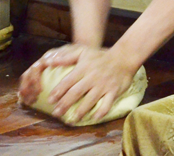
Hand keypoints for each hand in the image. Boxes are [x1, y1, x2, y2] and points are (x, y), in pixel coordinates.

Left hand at [22, 44, 136, 124]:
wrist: (123, 57)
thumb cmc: (101, 56)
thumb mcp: (83, 52)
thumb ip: (67, 57)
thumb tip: (49, 62)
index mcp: (84, 68)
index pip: (68, 81)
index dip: (58, 91)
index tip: (49, 100)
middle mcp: (92, 77)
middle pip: (76, 92)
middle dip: (65, 104)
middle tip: (56, 113)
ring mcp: (104, 85)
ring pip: (90, 100)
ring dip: (80, 111)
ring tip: (71, 120)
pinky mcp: (114, 91)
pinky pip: (107, 104)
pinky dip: (101, 112)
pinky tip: (94, 118)